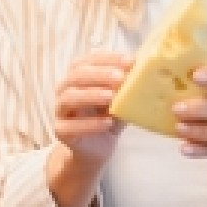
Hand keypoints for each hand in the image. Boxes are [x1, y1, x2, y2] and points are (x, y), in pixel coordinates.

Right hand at [53, 51, 131, 166]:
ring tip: (111, 97)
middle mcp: (65, 88)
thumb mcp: (120, 98)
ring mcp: (60, 109)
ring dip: (91, 95)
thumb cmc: (108, 115)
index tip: (130, 61)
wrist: (97, 147)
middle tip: (120, 77)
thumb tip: (147, 68)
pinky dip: (89, 124)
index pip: (89, 60)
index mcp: (78, 74)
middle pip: (76, 75)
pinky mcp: (60, 130)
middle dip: (99, 74)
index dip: (108, 58)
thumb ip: (128, 85)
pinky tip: (107, 123)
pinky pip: (70, 126)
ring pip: (69, 97)